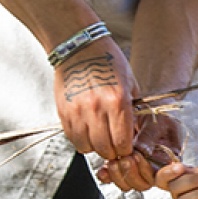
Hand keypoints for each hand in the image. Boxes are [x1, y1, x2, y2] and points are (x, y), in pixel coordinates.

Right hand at [53, 36, 138, 161]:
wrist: (79, 47)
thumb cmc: (107, 61)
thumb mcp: (130, 83)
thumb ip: (133, 110)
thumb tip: (134, 133)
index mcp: (117, 102)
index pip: (123, 142)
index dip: (126, 150)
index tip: (127, 148)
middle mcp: (97, 109)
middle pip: (105, 149)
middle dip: (112, 151)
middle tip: (114, 145)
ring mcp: (77, 112)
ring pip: (87, 148)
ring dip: (95, 147)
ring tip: (100, 137)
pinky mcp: (63, 112)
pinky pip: (72, 138)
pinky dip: (80, 140)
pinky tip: (87, 131)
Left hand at [94, 112, 182, 191]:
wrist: (145, 107)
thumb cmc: (156, 113)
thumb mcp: (157, 120)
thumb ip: (150, 136)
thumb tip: (143, 150)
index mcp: (168, 159)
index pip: (159, 175)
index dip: (147, 170)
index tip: (138, 155)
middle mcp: (153, 167)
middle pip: (143, 183)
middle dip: (131, 173)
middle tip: (125, 158)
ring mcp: (137, 168)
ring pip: (128, 184)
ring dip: (119, 175)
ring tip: (114, 161)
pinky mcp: (122, 166)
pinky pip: (114, 179)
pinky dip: (107, 176)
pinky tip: (103, 169)